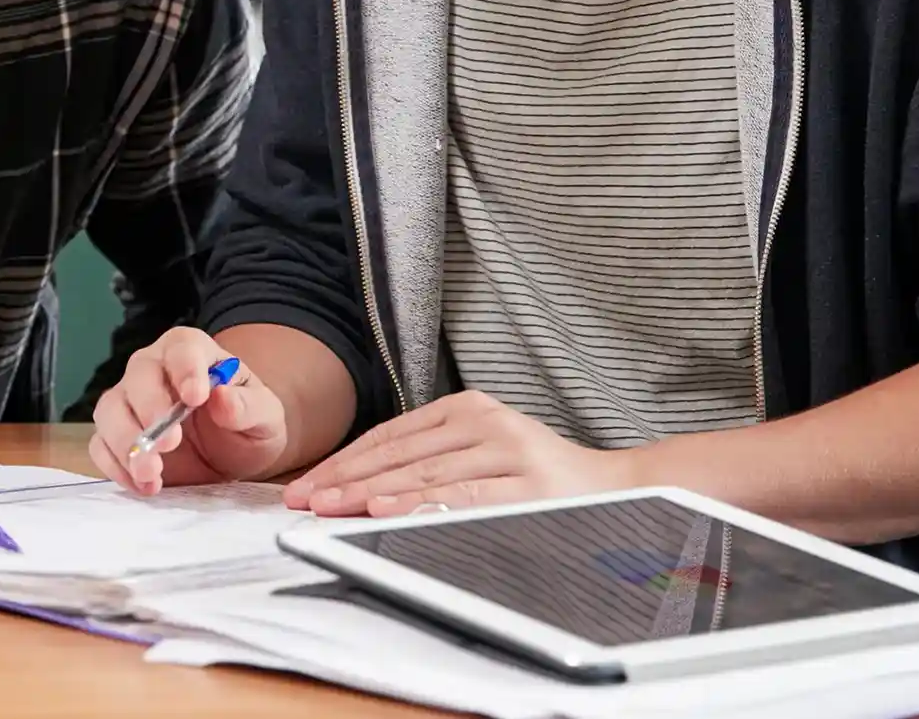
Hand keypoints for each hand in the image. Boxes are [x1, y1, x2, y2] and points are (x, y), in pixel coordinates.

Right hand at [89, 327, 287, 494]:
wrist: (232, 452)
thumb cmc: (246, 421)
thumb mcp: (265, 416)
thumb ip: (248, 406)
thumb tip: (222, 398)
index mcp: (192, 351)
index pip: (182, 348)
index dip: (185, 369)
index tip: (196, 398)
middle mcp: (153, 368)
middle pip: (138, 376)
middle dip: (150, 410)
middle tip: (169, 444)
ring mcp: (130, 401)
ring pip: (110, 410)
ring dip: (126, 442)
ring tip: (152, 473)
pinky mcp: (117, 436)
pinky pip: (100, 445)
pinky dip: (116, 466)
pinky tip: (145, 484)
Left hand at [282, 390, 636, 517]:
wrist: (615, 489)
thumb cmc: (538, 478)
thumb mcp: (481, 453)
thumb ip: (430, 461)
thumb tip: (358, 487)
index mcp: (466, 408)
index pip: (388, 436)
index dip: (344, 462)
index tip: (307, 484)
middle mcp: (483, 421)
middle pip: (398, 454)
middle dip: (344, 480)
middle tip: (303, 500)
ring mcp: (507, 450)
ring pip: (423, 475)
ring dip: (369, 494)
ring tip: (330, 507)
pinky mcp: (528, 483)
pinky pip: (462, 496)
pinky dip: (420, 504)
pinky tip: (386, 511)